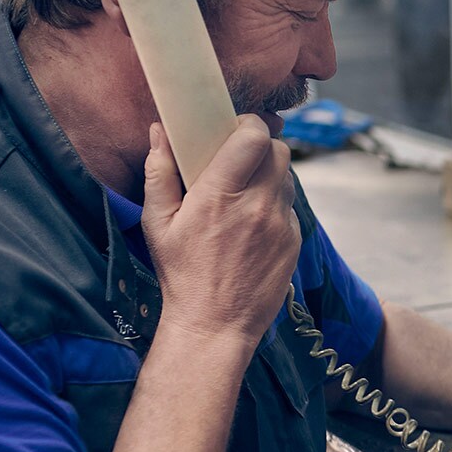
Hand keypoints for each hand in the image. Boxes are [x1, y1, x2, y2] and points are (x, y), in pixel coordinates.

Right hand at [140, 117, 300, 347]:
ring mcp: (280, 225)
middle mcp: (257, 205)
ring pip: (287, 178)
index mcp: (220, 195)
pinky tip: (253, 223)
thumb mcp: (157, 223)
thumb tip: (159, 132)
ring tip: (244, 191)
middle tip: (239, 158)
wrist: (215, 325)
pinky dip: (275, 206)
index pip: (254, 136)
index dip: (248, 125)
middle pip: (278, 151)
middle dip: (260, 147)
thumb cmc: (181, 274)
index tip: (234, 130)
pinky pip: (290, 208)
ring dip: (269, 175)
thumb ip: (159, 173)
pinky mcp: (294, 242)